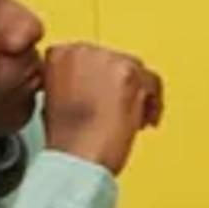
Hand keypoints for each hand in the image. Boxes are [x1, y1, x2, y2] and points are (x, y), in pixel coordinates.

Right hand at [39, 43, 162, 173]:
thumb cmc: (67, 139)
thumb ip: (73, 80)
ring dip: (138, 94)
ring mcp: (107, 60)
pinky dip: (154, 103)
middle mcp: (82, 51)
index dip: (100, 79)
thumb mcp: (54, 99)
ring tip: (132, 119)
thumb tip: (94, 80)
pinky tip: (144, 121)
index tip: (103, 95)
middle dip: (121, 86)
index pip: (91, 57)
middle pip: (116, 61)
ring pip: (136, 70)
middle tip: (120, 109)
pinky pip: (153, 82)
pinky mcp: (130, 74)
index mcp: (59, 55)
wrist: (78, 156)